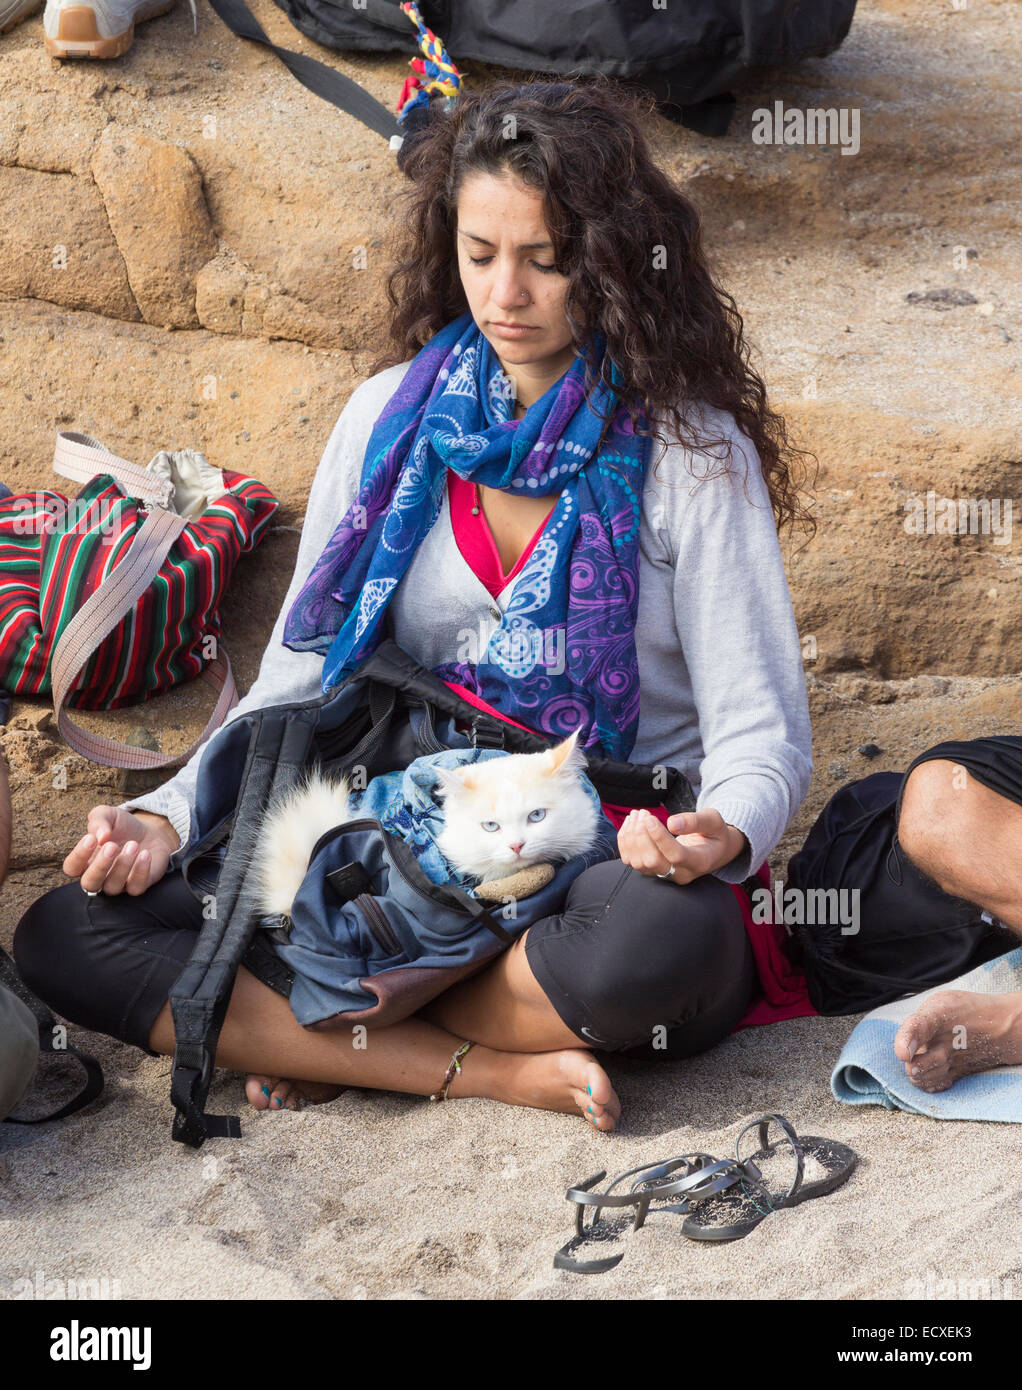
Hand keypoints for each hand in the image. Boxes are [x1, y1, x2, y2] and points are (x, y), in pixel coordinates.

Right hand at [63, 806, 179, 896]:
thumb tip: (100, 836)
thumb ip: (98, 820)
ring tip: (133, 845)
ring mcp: (118, 883)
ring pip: (112, 887)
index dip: (78, 856)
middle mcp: (99, 876)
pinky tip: (145, 854)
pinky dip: (141, 871)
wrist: (150, 832)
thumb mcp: (108, 815)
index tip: (91, 838)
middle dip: (100, 866)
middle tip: (112, 846)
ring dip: (123, 866)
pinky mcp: (138, 885)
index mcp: (86, 860)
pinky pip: (136, 888)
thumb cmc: (122, 826)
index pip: (71, 867)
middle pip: (89, 884)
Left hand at [617, 808, 747, 883]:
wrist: (713, 850)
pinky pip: (631, 861)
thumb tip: (672, 823)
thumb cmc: (714, 833)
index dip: (660, 837)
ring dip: (632, 837)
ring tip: (637, 814)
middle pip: (653, 861)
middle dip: (642, 836)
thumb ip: (695, 821)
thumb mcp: (713, 821)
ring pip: (639, 862)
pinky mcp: (652, 871)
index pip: (676, 855)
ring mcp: (665, 875)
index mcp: (700, 862)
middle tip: (643, 813)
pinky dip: (625, 842)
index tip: (650, 818)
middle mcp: (681, 874)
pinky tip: (630, 824)